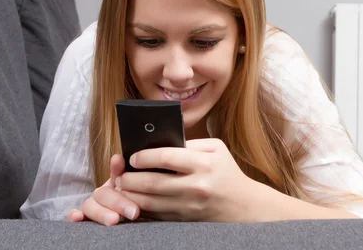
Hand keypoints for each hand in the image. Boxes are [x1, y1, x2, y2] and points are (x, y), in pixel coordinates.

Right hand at [67, 154, 140, 225]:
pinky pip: (80, 216)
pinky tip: (77, 217)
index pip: (115, 172)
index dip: (116, 167)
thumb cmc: (141, 206)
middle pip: (104, 193)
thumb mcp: (144, 194)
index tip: (118, 160)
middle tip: (134, 212)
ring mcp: (94, 205)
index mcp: (118, 183)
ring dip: (101, 212)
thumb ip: (140, 181)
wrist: (133, 221)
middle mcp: (104, 192)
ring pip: (90, 205)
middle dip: (118, 202)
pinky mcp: (87, 218)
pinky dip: (76, 215)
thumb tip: (133, 161)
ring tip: (115, 220)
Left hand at [118, 138, 257, 221]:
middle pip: (152, 183)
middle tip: (119, 174)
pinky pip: (155, 215)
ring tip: (121, 186)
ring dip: (130, 194)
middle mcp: (196, 186)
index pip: (166, 158)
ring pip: (150, 202)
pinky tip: (133, 199)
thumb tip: (161, 142)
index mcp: (205, 164)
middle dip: (130, 178)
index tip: (133, 156)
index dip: (144, 156)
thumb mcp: (217, 149)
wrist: (243, 206)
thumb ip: (191, 144)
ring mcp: (189, 206)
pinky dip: (140, 207)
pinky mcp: (184, 220)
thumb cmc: (227, 172)